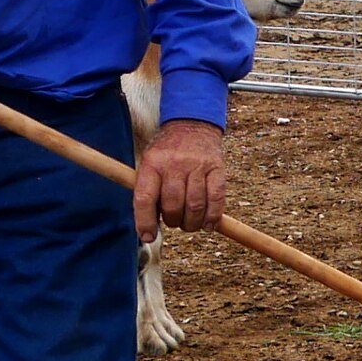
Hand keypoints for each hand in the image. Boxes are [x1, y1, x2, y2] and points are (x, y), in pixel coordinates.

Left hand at [133, 118, 227, 239]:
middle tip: (175, 221)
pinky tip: (208, 224)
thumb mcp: (148, 163)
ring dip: (192, 223)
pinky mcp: (217, 168)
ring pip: (195, 206)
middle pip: (173, 205)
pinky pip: (216, 199)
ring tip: (190, 223)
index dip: (145, 222)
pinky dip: (213, 217)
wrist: (191, 124)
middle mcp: (174, 164)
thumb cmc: (166, 152)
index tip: (148, 236)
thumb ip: (147, 190)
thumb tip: (148, 228)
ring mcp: (197, 166)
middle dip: (173, 221)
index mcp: (152, 164)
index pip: (144, 198)